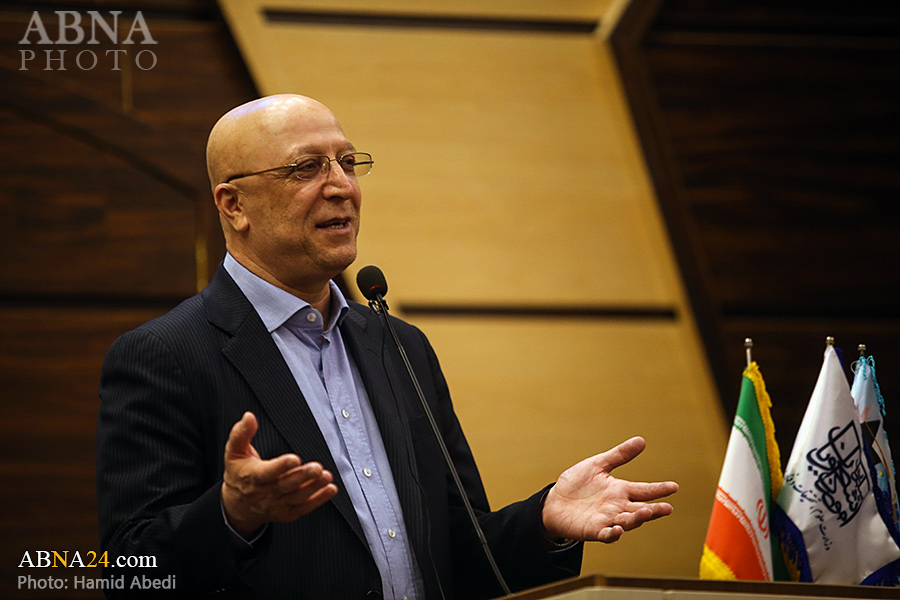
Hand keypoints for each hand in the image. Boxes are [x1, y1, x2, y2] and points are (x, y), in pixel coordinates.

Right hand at [221, 412, 337, 537]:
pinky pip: (304, 507)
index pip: (267, 472)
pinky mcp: (287, 513)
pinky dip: (319, 499)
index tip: (294, 459)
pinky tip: (330, 489)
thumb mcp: (234, 452)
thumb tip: (249, 417)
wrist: (237, 506)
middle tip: (316, 468)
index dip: (281, 466)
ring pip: (297, 497)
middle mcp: (265, 493)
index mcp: (252, 476)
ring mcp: (277, 504)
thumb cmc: (238, 473)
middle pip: (286, 485)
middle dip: (302, 476)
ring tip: (326, 476)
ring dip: (314, 487)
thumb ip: (241, 433)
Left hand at [542, 436, 677, 542]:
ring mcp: (607, 520)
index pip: (644, 490)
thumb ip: (619, 455)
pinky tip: (618, 528)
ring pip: (627, 521)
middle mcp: (617, 507)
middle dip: (654, 510)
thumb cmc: (577, 484)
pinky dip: (613, 533)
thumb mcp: (598, 465)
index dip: (659, 489)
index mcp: (620, 491)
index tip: (674, 486)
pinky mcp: (593, 530)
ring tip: (647, 513)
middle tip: (667, 508)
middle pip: (640, 509)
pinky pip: (606, 534)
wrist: (554, 501)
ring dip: (637, 519)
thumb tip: (642, 440)